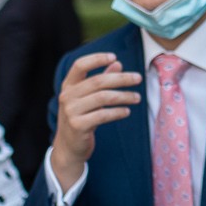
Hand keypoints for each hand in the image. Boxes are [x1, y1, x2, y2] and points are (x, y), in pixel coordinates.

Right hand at [50, 52, 142, 189]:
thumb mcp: (87, 98)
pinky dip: (118, 112)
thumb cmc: (81, 118)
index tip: (114, 57)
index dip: (97, 59)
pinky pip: (103, 115)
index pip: (80, 65)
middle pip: (98, 81)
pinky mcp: (78, 126)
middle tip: (138, 78)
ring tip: (137, 98)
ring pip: (103, 97)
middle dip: (121, 78)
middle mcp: (67, 96)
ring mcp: (71, 111)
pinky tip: (127, 111)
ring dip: (124, 96)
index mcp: (68, 85)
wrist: (68, 148)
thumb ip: (101, 80)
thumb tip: (117, 63)